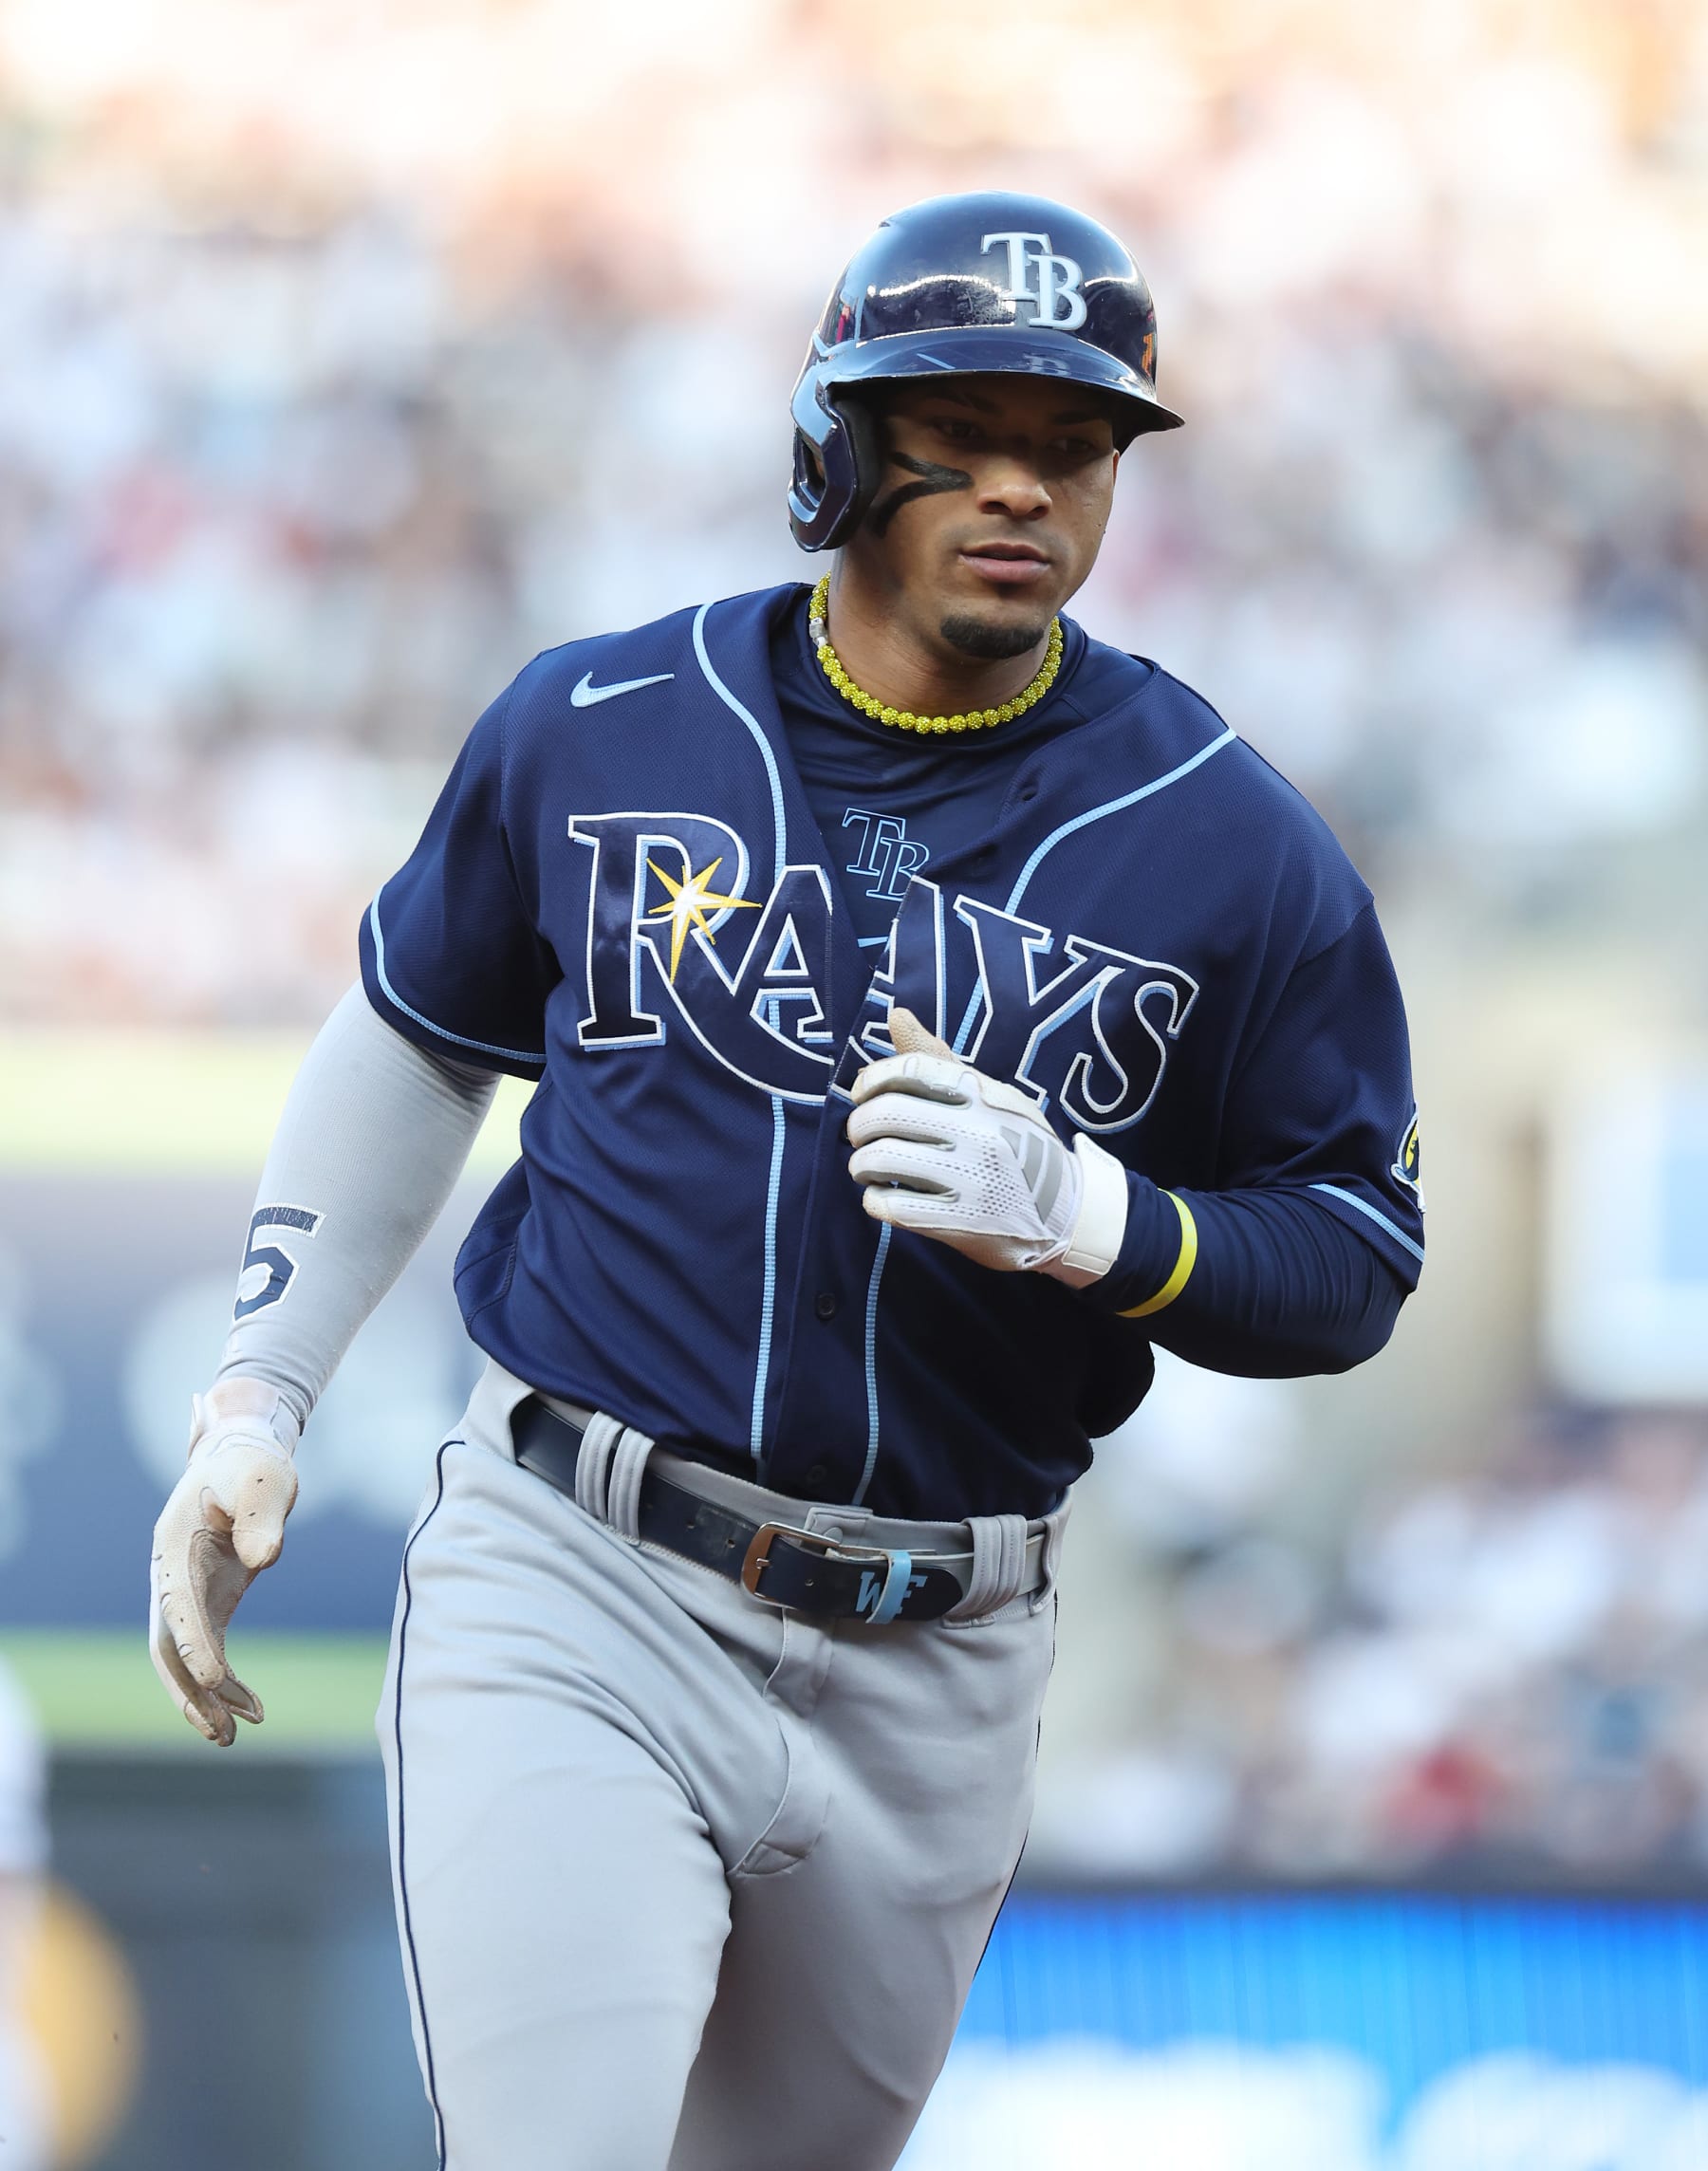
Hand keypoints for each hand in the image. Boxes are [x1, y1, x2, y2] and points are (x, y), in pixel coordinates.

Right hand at [149, 1379, 299, 1745]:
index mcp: (174, 1546)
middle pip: (167, 1645)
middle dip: (188, 1691)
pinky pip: (209, 1650)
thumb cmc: (253, 1465)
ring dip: (205, 1697)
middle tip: (218, 1732)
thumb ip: (263, 1517)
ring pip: (183, 1657)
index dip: (193, 1642)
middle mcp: (169, 1576)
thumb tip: (265, 1557)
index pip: (178, 1605)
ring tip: (235, 1735)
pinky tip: (253, 1708)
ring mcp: (185, 1593)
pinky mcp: (208, 1602)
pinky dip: (225, 1681)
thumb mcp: (264, 1481)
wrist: (243, 1456)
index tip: (213, 1676)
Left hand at [845, 1008, 1127, 1283]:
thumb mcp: (992, 1097)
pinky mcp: (961, 1222)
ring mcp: (972, 1177)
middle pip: (886, 1113)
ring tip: (867, 1168)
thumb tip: (895, 1014)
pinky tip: (883, 1197)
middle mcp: (979, 1131)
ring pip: (882, 1159)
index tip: (862, 1093)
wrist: (1070, 1214)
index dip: (873, 1079)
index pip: (910, 1070)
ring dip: (861, 1165)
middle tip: (861, 1136)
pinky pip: (892, 1206)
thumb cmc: (1020, 1147)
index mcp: (984, 1094)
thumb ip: (939, 1062)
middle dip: (859, 1125)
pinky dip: (875, 1201)